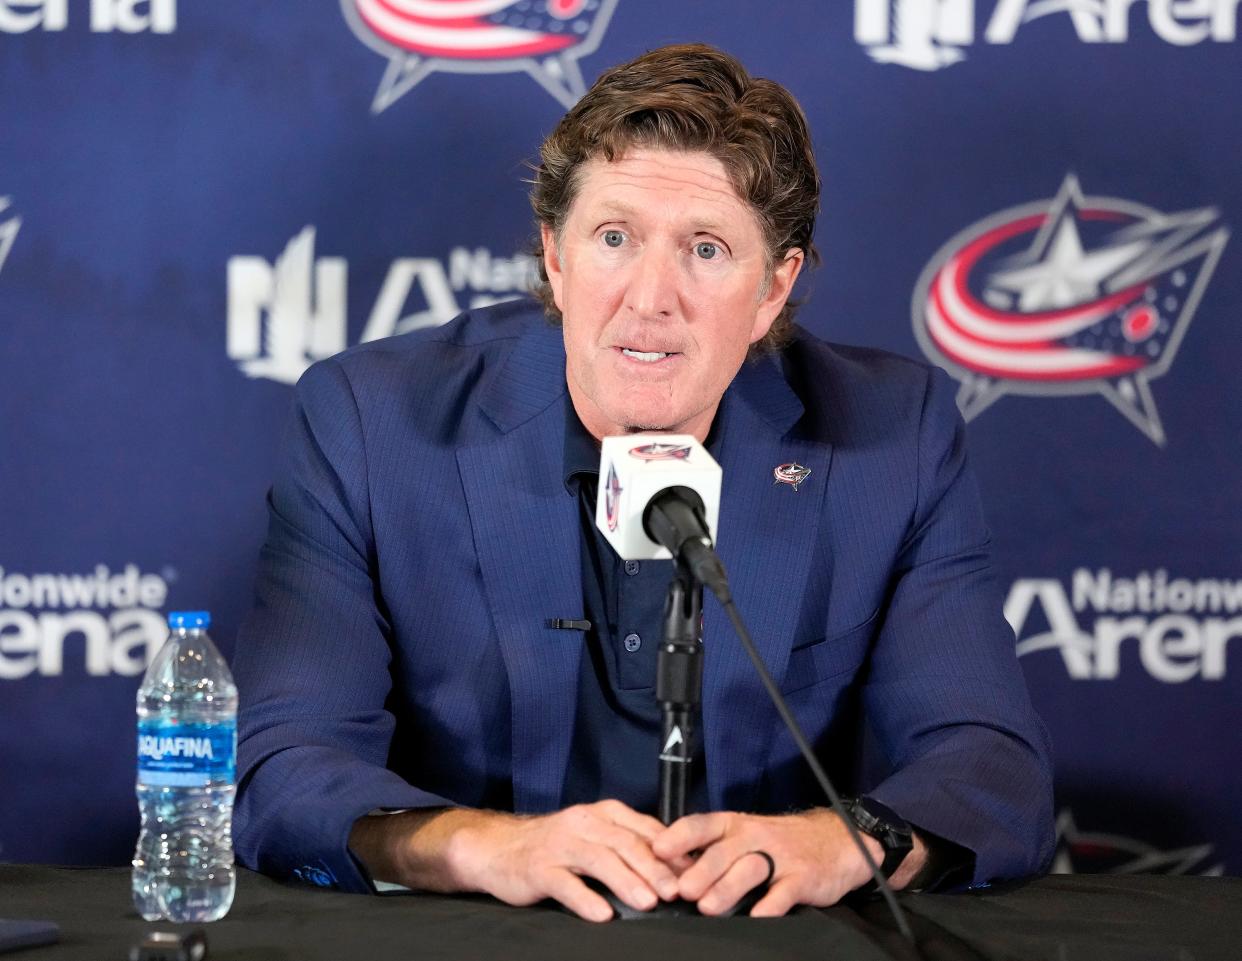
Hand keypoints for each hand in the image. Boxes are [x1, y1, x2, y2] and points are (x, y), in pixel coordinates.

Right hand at [447, 800, 686, 921]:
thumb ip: (628, 846)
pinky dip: (585, 899)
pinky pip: (565, 883)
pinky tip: (601, 914)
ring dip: (626, 881)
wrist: (498, 847)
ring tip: (647, 902)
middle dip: (653, 868)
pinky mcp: (538, 868)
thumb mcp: (594, 836)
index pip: (643, 829)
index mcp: (603, 814)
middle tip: (675, 891)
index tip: (692, 873)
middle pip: (625, 844)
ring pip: (599, 860)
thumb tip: (674, 870)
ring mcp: (559, 844)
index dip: (670, 852)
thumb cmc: (556, 846)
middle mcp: (583, 823)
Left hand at [652, 808, 923, 916]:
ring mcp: (780, 856)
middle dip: (700, 870)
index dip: (679, 837)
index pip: (702, 825)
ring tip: (707, 908)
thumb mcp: (744, 837)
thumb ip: (711, 851)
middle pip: (723, 851)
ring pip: (750, 869)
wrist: (836, 840)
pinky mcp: (802, 877)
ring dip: (727, 889)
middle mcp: (754, 836)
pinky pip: (784, 892)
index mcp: (734, 825)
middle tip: (680, 890)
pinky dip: (770, 906)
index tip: (657, 850)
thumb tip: (667, 871)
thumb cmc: (778, 842)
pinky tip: (756, 918)